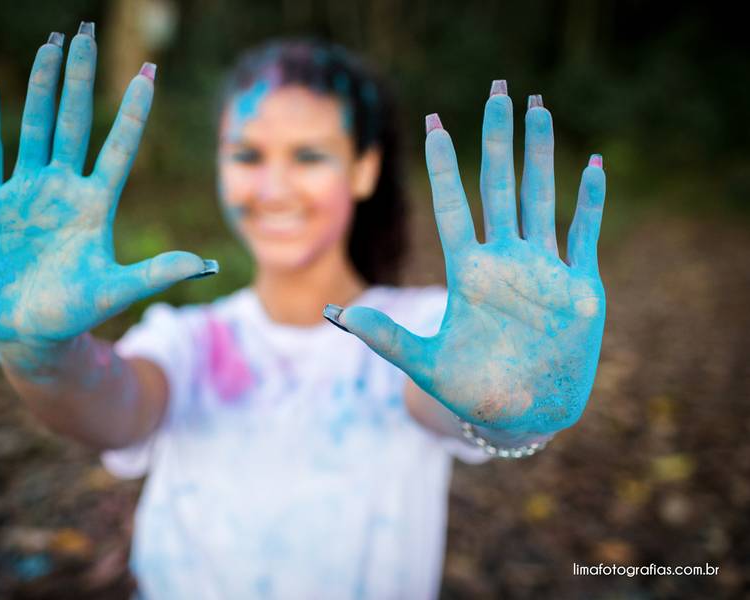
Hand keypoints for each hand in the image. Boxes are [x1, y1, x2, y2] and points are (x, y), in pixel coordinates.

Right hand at [0, 24, 215, 349]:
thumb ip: (157, 272)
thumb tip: (207, 266)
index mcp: (95, 204)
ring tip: (49, 46)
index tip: (149, 73)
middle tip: (85, 35)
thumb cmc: (74, 313)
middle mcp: (62, 188)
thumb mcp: (117, 290)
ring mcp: (24, 191)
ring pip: (34, 127)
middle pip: (74, 122)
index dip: (134, 111)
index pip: (119, 146)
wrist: (25, 331)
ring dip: (40, 87)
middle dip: (80, 78)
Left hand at [325, 82, 605, 435]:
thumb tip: (331, 313)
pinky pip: (585, 234)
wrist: (520, 415)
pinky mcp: (578, 287)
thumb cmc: (470, 392)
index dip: (444, 164)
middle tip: (500, 89)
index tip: (434, 122)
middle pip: (501, 185)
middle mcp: (505, 261)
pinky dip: (590, 202)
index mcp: (469, 272)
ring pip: (541, 197)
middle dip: (499, 137)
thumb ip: (384, 336)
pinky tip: (592, 166)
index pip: (453, 205)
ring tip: (539, 109)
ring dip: (542, 153)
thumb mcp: (424, 363)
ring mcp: (542, 269)